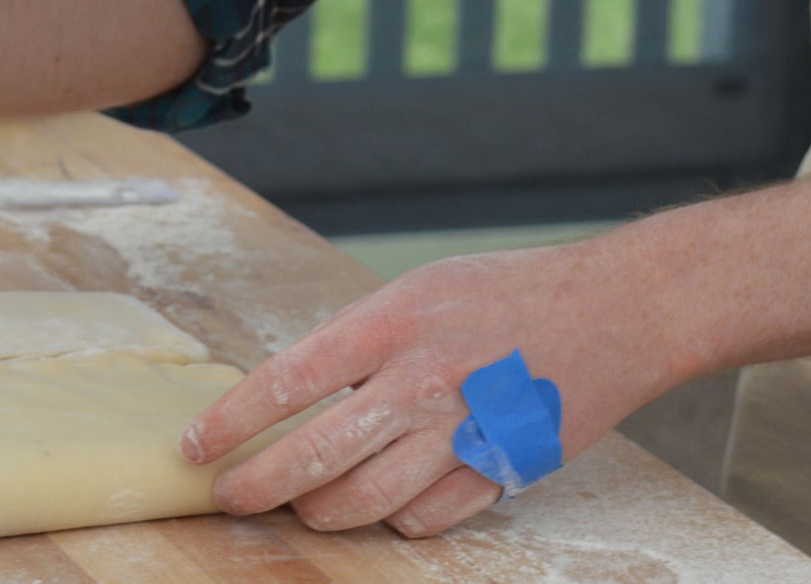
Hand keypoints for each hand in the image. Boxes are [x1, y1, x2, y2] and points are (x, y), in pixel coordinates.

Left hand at [179, 236, 671, 537]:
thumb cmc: (511, 291)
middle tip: (231, 496)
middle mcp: (419, 382)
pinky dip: (395, 520)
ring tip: (301, 505)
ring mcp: (459, 433)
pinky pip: (424, 519)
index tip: (195, 446)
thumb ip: (360, 339)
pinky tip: (386, 504)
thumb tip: (295, 388)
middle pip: (312, 458)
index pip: (285, 382)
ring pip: (362, 503)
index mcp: (391, 324)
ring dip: (319, 512)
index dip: (229, 423)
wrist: (615, 310)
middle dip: (255, 487)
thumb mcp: (421, 289)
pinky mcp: (496, 471)